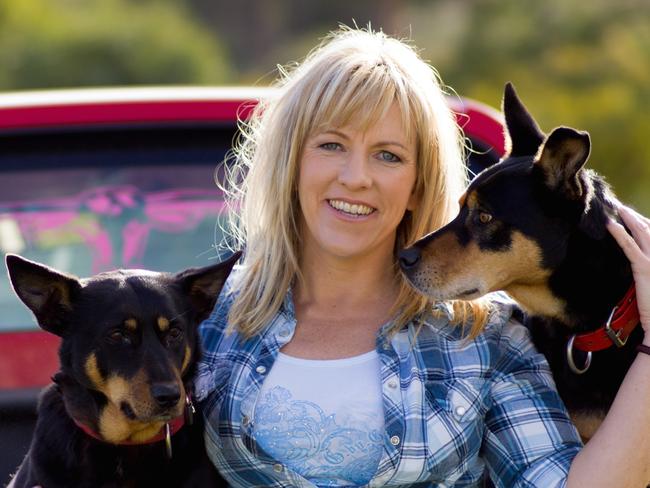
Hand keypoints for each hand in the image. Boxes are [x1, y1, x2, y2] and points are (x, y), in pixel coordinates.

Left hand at [607, 205, 649, 335]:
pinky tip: (611, 225)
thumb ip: (646, 265)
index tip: (634, 215)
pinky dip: (620, 234)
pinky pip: (630, 247)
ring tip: (618, 209)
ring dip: (630, 218)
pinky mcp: (645, 268)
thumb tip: (639, 257)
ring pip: (643, 233)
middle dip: (637, 217)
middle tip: (623, 208)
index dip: (646, 223)